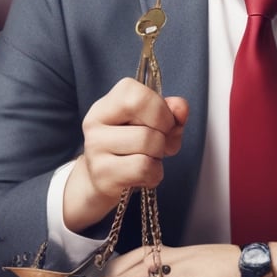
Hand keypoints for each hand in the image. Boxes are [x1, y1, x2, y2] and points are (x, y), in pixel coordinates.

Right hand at [63, 78, 189, 231]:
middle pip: (151, 118)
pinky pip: (145, 168)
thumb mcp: (152, 124)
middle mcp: (94, 123)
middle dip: (165, 133)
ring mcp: (95, 150)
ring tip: (146, 159)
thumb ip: (170, 111)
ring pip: (149, 143)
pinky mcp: (102, 175)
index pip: (138, 94)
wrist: (104, 182)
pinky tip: (143, 175)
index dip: (161, 108)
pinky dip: (154, 174)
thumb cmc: (131, 149)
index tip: (162, 122)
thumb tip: (181, 108)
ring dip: (158, 155)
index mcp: (106, 104)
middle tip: (156, 144)